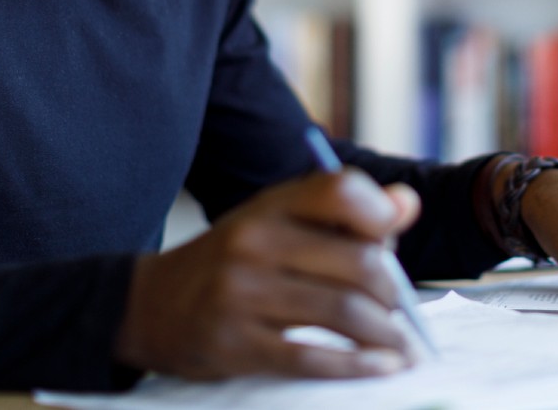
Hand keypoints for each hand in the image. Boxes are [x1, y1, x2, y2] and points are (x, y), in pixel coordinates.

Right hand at [115, 170, 421, 379]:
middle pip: (358, 262)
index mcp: (270, 206)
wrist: (150, 305)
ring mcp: (241, 293)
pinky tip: (381, 367)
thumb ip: (341, 215)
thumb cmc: (234, 262)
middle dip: (393, 293)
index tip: (394, 243)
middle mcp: (254, 242)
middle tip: (402, 312)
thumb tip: (407, 205)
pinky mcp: (234, 343)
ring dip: (386, 334)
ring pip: (342, 312)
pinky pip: (311, 358)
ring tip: (401, 346)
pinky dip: (357, 366)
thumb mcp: (276, 222)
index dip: (380, 214)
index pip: (340, 190)